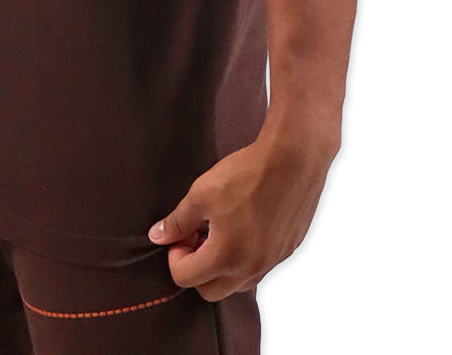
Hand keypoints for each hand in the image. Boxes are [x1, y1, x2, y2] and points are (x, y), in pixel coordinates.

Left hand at [147, 125, 337, 299]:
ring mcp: (273, 262)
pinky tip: (244, 224)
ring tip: (221, 229)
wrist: (293, 160)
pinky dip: (246, 257)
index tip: (181, 232)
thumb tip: (158, 236)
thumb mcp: (201, 194)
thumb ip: (178, 221)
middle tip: (197, 235)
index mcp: (226, 257)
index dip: (175, 255)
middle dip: (197, 268)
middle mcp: (251, 268)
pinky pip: (260, 268)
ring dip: (223, 266)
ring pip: (238, 283)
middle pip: (211, 291)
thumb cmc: (246, 175)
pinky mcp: (288, 250)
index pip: (185, 278)